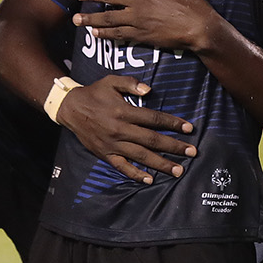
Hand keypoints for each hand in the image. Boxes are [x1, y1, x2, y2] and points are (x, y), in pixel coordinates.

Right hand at [54, 74, 196, 182]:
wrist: (70, 109)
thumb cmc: (94, 93)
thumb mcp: (111, 81)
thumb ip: (131, 84)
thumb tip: (149, 91)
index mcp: (123, 112)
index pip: (153, 119)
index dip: (172, 123)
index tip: (188, 128)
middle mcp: (120, 130)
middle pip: (152, 140)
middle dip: (174, 146)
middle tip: (192, 152)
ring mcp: (113, 144)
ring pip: (141, 156)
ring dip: (161, 164)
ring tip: (178, 170)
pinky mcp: (106, 154)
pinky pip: (122, 167)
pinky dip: (136, 174)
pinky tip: (150, 180)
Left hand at [73, 0, 224, 54]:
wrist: (199, 28)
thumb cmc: (194, 2)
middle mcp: (138, 2)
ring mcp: (138, 20)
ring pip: (109, 18)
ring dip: (91, 18)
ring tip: (77, 19)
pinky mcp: (141, 36)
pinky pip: (119, 34)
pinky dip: (106, 34)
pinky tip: (95, 34)